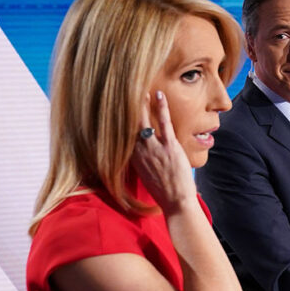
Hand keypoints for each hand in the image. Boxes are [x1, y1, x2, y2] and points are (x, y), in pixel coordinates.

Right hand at [130, 91, 197, 213]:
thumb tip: (142, 152)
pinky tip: (160, 95)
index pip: (122, 134)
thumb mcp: (146, 175)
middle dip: (126, 108)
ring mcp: (153, 148)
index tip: (115, 108)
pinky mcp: (169, 146)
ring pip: (144, 120)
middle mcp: (139, 151)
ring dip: (141, 103)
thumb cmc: (163, 190)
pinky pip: (163, 122)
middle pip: (129, 124)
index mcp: (132, 158)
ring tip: (141, 88)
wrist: (175, 202)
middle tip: (124, 91)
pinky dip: (161, 107)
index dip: (119, 120)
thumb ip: (142, 161)